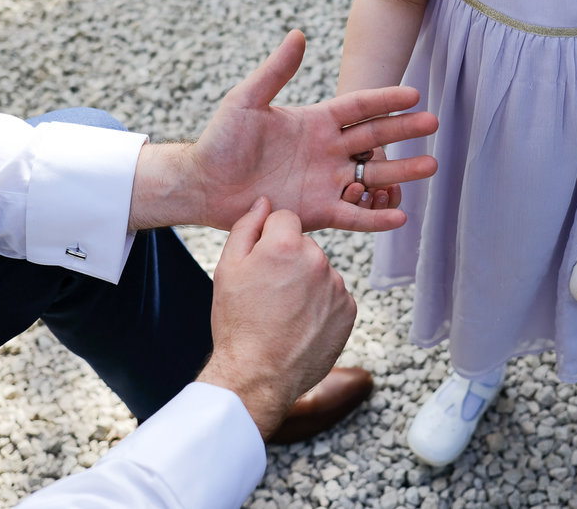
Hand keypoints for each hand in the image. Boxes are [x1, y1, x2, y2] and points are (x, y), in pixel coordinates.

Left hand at [129, 30, 437, 231]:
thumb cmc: (222, 140)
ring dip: (402, 172)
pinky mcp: (318, 212)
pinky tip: (401, 215)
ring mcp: (326, 182)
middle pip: (375, 139)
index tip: (413, 94)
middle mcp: (328, 151)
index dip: (385, 101)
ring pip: (373, 176)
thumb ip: (275, 71)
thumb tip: (298, 35)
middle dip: (405, 131)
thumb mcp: (246, 100)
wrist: (205, 185)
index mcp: (316, 122)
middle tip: (434, 125)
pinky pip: (353, 214)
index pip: (359, 108)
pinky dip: (376, 217)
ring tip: (431, 166)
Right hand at [197, 197, 356, 439]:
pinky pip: (334, 295)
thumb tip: (264, 203)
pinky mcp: (349, 310)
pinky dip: (321, 304)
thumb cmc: (238, 322)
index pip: (285, 219)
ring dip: (306, 283)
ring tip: (284, 312)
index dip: (269, 238)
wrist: (258, 374)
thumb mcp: (227, 269)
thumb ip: (246, 228)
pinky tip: (300, 323)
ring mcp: (337, 286)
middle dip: (290, 260)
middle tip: (269, 292)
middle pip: (304, 245)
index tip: (261, 262)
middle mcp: (318, 260)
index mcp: (286, 245)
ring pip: (320, 271)